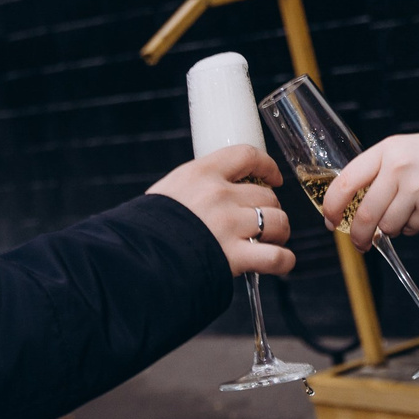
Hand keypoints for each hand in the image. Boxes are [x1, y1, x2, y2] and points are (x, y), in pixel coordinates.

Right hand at [149, 146, 295, 276]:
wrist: (135, 258)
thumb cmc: (147, 228)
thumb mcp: (169, 191)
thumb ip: (197, 187)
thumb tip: (217, 192)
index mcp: (202, 173)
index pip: (247, 155)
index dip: (268, 166)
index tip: (274, 177)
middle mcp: (220, 196)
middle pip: (267, 194)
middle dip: (271, 208)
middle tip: (263, 222)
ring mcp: (229, 226)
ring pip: (278, 221)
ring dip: (279, 233)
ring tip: (271, 241)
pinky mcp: (235, 256)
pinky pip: (276, 256)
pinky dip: (284, 261)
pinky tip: (280, 262)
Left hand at [317, 123, 418, 249]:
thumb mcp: (411, 151)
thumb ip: (384, 172)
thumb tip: (356, 204)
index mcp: (388, 150)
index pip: (344, 182)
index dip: (331, 206)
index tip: (329, 220)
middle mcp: (397, 168)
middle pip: (362, 212)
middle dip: (356, 235)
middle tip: (359, 244)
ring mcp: (415, 188)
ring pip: (385, 225)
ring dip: (391, 230)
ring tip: (409, 216)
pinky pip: (410, 229)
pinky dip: (414, 227)